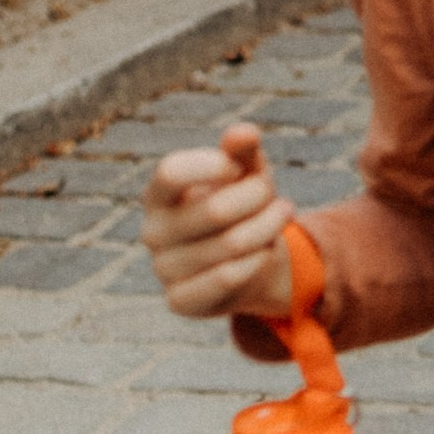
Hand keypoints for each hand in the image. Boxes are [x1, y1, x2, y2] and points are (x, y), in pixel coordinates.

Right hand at [142, 122, 294, 319]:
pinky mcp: (180, 300)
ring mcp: (162, 269)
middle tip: (279, 199)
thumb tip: (243, 133)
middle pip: (215, 209)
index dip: (212, 165)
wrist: (249, 260)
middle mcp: (152, 232)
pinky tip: (266, 250)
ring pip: (230, 244)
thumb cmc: (243, 205)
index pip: (170, 172)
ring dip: (268, 228)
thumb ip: (243, 150)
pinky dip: (256, 260)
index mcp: (158, 194)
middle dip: (259, 199)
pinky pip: (226, 277)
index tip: (239, 167)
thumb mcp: (246, 173)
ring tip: (281, 218)